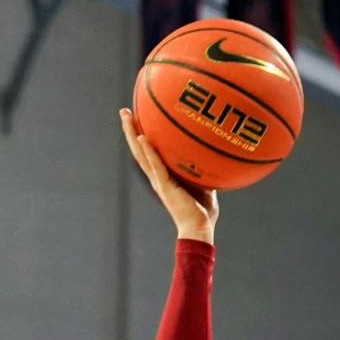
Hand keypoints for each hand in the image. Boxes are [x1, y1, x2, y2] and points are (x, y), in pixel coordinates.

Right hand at [119, 108, 216, 242]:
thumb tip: (215, 155)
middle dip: (131, 129)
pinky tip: (142, 137)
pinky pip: (155, 165)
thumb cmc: (203, 210)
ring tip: (126, 116)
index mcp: (164, 176)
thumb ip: (204, 170)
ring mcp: (159, 181)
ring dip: (132, 134)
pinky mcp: (165, 186)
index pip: (149, 152)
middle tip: (124, 111)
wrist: (199, 228)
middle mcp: (157, 176)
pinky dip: (148, 151)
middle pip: (139, 149)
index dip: (142, 136)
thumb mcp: (205, 184)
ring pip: (141, 154)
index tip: (138, 118)